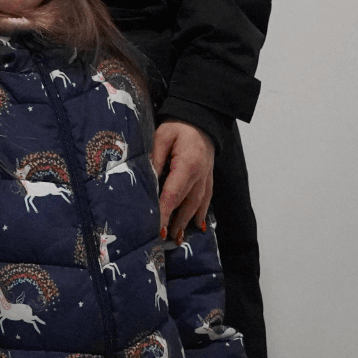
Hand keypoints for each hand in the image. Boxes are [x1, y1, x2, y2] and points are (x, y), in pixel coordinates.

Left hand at [151, 120, 213, 242]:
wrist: (201, 119)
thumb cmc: (178, 127)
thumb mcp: (162, 136)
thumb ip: (155, 157)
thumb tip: (148, 179)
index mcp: (187, 165)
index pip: (173, 193)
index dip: (166, 211)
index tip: (158, 227)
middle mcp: (200, 175)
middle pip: (186, 203)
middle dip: (176, 222)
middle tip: (165, 238)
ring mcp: (206, 178)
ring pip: (197, 204)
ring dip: (187, 221)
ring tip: (178, 237)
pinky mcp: (209, 178)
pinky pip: (206, 199)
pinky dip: (201, 213)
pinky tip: (198, 225)